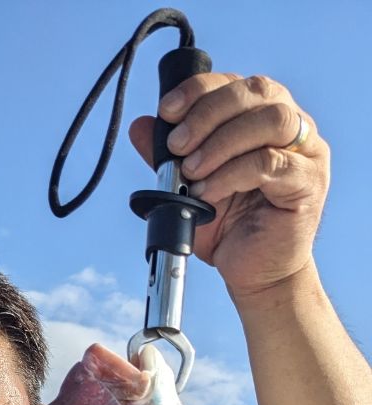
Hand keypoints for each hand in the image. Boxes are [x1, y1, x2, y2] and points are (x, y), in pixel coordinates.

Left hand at [129, 74, 330, 299]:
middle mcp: (291, 127)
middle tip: (176, 146)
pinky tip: (208, 193)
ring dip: (222, 141)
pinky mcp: (308, 182)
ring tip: (192, 172)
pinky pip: (271, 164)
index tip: (167, 111)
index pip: (235, 83)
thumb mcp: (188, 188)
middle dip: (207, 114)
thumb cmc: (229, 230)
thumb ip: (168, 158)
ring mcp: (306, 152)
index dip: (199, 90)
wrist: (256, 275)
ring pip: (270, 119)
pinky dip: (232, 174)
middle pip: (255, 91)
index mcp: (262, 118)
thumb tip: (141, 126)